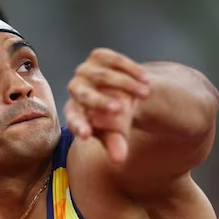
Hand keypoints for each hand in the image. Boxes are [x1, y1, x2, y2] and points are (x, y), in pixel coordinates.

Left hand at [64, 48, 150, 162]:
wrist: (121, 93)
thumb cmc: (114, 120)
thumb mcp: (116, 134)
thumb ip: (115, 145)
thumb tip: (119, 161)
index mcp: (74, 111)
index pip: (73, 119)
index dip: (78, 126)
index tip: (86, 135)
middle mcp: (75, 89)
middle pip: (83, 94)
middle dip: (100, 102)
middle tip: (120, 110)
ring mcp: (85, 70)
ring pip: (102, 76)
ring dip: (125, 84)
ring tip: (145, 94)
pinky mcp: (98, 56)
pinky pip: (113, 60)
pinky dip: (130, 69)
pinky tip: (145, 79)